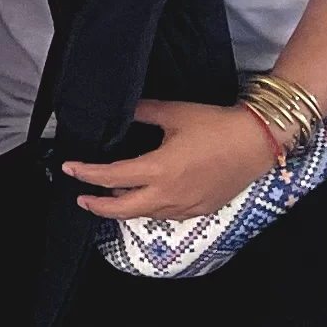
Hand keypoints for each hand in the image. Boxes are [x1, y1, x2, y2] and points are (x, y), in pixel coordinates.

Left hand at [65, 96, 282, 221]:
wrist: (256, 143)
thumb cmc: (215, 125)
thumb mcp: (174, 113)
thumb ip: (143, 112)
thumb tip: (122, 110)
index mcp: (158, 170)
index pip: (112, 177)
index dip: (87, 174)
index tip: (70, 168)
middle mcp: (169, 194)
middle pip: (123, 209)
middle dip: (98, 205)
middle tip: (82, 197)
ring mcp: (185, 206)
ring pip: (145, 214)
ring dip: (124, 207)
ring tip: (111, 195)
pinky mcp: (200, 210)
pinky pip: (166, 216)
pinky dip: (149, 209)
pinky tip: (146, 199)